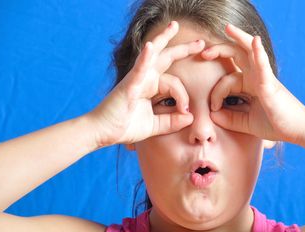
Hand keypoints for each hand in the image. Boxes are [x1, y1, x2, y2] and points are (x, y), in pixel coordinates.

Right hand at [86, 21, 204, 146]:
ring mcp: (136, 79)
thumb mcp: (154, 126)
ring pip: (153, 55)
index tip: (185, 111)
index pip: (175, 82)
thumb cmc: (124, 126)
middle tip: (201, 42)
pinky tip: (150, 46)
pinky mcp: (129, 85)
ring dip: (163, 39)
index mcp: (151, 86)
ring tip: (174, 26)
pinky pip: (138, 69)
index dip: (183, 96)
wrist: (103, 132)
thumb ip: (172, 122)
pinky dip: (144, 58)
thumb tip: (190, 117)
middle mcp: (145, 78)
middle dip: (183, 48)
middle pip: (166, 57)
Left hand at [201, 24, 304, 143]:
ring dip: (240, 38)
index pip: (226, 79)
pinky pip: (263, 66)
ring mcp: (264, 78)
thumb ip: (229, 118)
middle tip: (204, 50)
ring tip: (228, 28)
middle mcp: (257, 76)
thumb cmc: (274, 124)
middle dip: (221, 49)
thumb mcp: (246, 122)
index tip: (213, 108)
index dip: (215, 93)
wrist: (297, 130)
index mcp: (250, 84)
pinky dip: (258, 53)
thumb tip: (212, 114)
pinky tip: (255, 41)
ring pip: (251, 52)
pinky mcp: (271, 85)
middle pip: (239, 54)